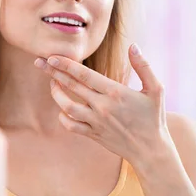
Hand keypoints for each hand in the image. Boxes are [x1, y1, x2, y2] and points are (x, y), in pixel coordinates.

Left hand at [34, 44, 171, 163]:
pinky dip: (63, 116)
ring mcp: (95, 121)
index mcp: (115, 92)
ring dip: (56, 93)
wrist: (150, 150)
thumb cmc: (153, 117)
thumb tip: (133, 46)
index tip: (52, 56)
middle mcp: (102, 106)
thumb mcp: (156, 89)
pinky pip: (71, 125)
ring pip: (66, 106)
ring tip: (52, 83)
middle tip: (39, 62)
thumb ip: (143, 66)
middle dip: (52, 72)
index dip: (66, 64)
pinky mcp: (93, 134)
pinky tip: (63, 109)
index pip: (84, 74)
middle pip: (71, 86)